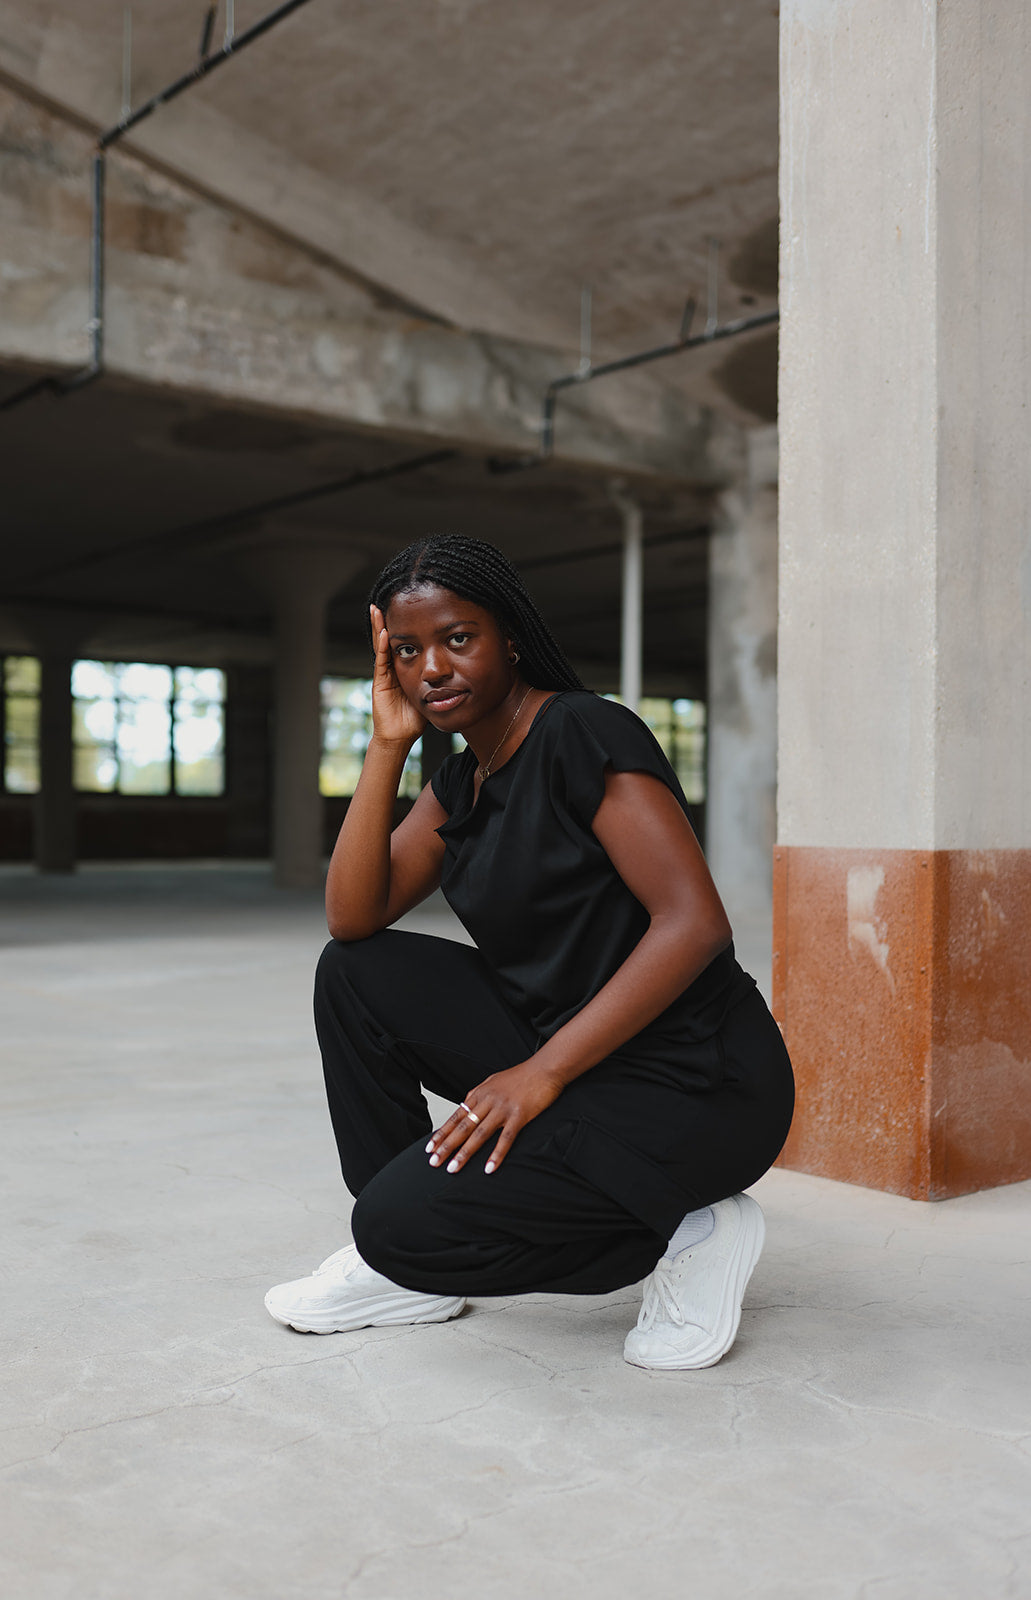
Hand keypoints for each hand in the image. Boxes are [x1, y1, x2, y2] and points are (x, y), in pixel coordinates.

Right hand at [369, 603, 425, 747]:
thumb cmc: (415, 718)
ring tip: (377, 609)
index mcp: (402, 668)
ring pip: (380, 645)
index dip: (402, 625)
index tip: (405, 608)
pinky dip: (382, 646)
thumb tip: (459, 670)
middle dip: (385, 619)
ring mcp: (384, 674)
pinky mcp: (380, 683)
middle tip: (385, 599)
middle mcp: (391, 668)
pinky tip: (384, 632)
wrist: (400, 737)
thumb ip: (439, 680)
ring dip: (378, 626)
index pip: (402, 642)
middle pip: (387, 638)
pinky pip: (381, 661)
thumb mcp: (431, 693)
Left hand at [425, 1060, 563, 1174]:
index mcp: (480, 1093)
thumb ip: (480, 1095)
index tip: (430, 1147)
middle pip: (463, 1127)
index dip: (442, 1133)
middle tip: (434, 1162)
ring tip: (453, 1168)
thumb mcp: (494, 1082)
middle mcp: (488, 1101)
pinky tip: (489, 1168)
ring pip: (480, 1134)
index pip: (456, 1116)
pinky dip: (497, 1154)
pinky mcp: (520, 1115)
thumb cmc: (522, 1076)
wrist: (545, 1068)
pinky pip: (506, 1138)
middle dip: (447, 1146)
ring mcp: (503, 1108)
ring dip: (465, 1153)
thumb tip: (466, 1107)